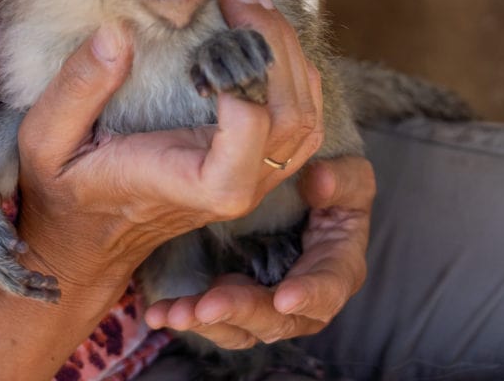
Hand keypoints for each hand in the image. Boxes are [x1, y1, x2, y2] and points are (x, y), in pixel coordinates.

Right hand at [11, 0, 324, 297]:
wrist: (83, 240)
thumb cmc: (62, 190)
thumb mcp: (46, 138)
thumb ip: (78, 89)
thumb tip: (116, 32)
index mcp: (185, 184)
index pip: (248, 145)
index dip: (247, 95)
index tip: (212, 45)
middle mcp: (231, 189)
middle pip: (292, 117)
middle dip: (273, 44)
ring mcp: (249, 182)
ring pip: (307, 118)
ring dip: (288, 52)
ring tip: (251, 2)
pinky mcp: (252, 170)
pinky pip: (301, 125)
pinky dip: (295, 75)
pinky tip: (265, 36)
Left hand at [142, 156, 374, 347]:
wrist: (291, 197)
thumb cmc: (326, 187)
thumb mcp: (346, 178)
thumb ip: (343, 179)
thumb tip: (320, 180)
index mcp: (337, 268)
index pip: (330, 288)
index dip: (310, 295)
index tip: (285, 298)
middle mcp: (303, 298)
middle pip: (278, 318)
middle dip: (243, 313)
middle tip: (208, 306)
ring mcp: (267, 306)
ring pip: (240, 326)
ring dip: (208, 322)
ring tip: (175, 313)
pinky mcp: (236, 304)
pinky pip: (212, 319)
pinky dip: (184, 316)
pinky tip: (158, 313)